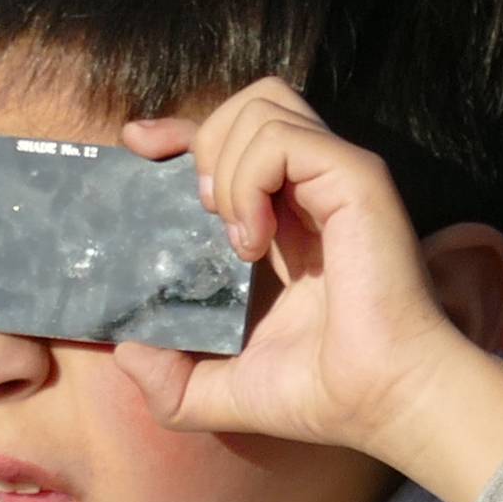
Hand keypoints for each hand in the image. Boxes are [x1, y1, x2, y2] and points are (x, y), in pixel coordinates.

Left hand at [104, 80, 502, 501]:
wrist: (381, 399)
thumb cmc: (320, 394)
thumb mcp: (220, 390)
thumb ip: (167, 379)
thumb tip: (122, 348)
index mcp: (287, 219)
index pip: (233, 138)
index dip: (182, 131)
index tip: (137, 145)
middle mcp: (313, 188)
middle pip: (250, 101)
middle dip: (201, 136)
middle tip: (199, 208)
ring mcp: (336, 176)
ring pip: (262, 105)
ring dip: (226, 164)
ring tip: (235, 236)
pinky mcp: (354, 177)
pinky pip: (279, 137)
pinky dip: (248, 177)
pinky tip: (253, 240)